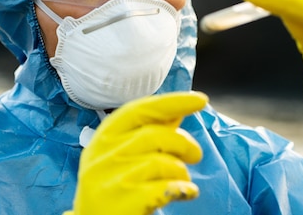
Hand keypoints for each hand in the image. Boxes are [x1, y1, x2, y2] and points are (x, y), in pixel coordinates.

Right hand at [66, 91, 207, 214]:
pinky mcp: (122, 203)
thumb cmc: (115, 185)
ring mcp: (111, 179)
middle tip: (195, 155)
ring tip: (183, 179)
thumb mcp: (123, 154)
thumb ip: (148, 131)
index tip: (199, 100)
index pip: (140, 109)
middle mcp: (103, 154)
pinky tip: (187, 192)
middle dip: (184, 143)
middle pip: (155, 135)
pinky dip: (183, 189)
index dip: (172, 101)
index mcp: (105, 136)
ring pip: (161, 162)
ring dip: (182, 170)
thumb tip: (178, 110)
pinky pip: (165, 188)